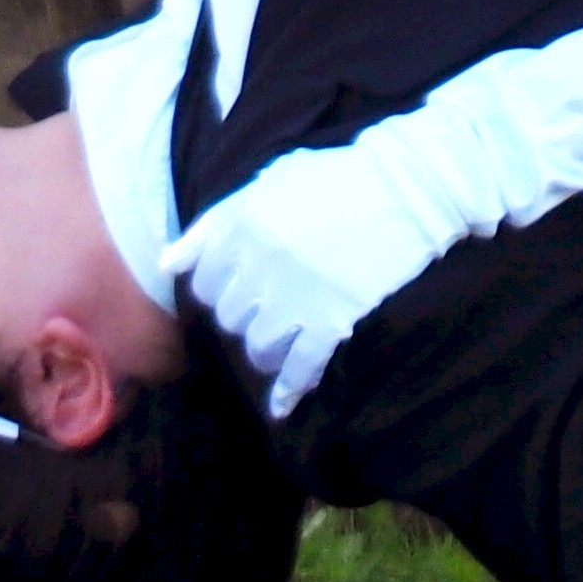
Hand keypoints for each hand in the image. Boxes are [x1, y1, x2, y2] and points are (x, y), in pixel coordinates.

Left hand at [164, 143, 437, 419]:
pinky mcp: (333, 318)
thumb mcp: (271, 181)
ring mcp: (297, 295)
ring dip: (265, 352)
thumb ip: (217, 220)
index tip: (241, 290)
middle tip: (268, 312)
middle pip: (231, 317)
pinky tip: (285, 404)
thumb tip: (168, 262)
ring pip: (258, 346)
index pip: (206, 283)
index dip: (221, 290)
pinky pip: (300, 366)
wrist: (413, 185)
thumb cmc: (341, 177)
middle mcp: (261, 264)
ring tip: (281, 346)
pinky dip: (289, 389)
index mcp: (243, 226)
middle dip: (245, 319)